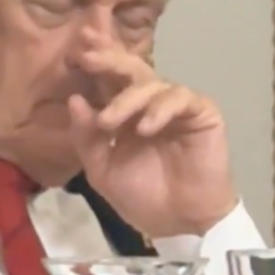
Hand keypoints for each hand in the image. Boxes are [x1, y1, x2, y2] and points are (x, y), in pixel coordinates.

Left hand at [68, 33, 237, 238]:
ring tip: (109, 122)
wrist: (180, 224)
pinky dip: (160, 109)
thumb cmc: (143, 198)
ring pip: (152, 84)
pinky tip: (145, 127)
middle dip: (108, 59)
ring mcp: (176, 106)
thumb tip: (74, 100)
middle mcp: (149, 103)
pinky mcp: (202, 113)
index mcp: (124, 113)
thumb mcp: (103, 171)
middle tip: (87, 56)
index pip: (108, 79)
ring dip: (126, 99)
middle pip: (130, 69)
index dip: (94, 61)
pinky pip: (181, 99)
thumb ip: (86, 137)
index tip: (73, 49)